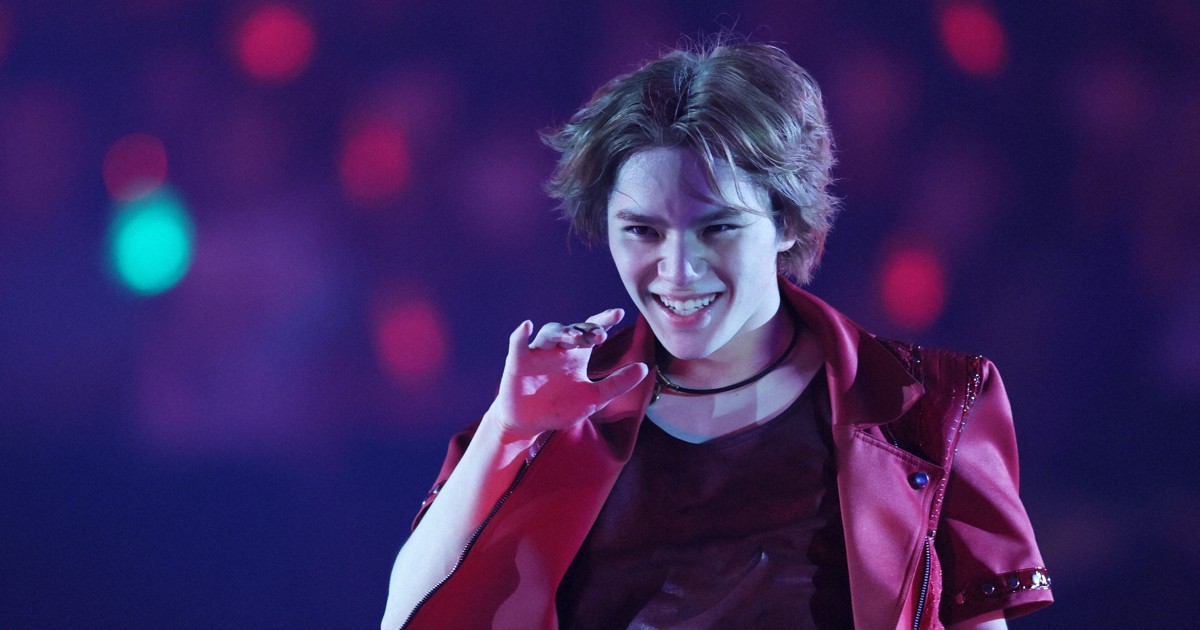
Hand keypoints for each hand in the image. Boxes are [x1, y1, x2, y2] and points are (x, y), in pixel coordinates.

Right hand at [487, 308, 648, 441]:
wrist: (530, 424)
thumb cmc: (561, 408)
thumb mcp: (594, 398)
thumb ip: (618, 383)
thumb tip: (644, 367)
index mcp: (577, 355)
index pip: (592, 331)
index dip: (604, 320)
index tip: (618, 313)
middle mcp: (559, 349)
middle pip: (573, 329)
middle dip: (585, 330)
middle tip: (598, 335)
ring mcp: (538, 354)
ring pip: (550, 333)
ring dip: (562, 332)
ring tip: (573, 337)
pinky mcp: (518, 362)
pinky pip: (518, 344)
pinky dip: (520, 334)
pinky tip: (526, 326)